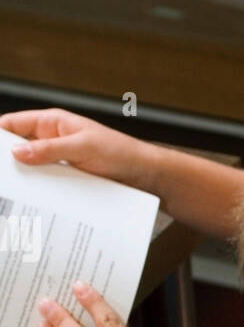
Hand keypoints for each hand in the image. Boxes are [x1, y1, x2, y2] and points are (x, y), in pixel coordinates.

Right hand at [0, 108, 159, 195]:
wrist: (146, 176)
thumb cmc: (121, 153)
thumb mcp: (83, 147)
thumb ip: (50, 149)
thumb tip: (18, 151)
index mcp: (53, 123)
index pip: (14, 124)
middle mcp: (53, 140)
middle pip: (18, 149)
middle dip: (7, 162)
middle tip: (3, 180)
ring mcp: (59, 161)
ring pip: (31, 170)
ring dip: (23, 180)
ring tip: (11, 194)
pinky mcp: (67, 180)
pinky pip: (47, 185)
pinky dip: (38, 192)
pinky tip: (32, 203)